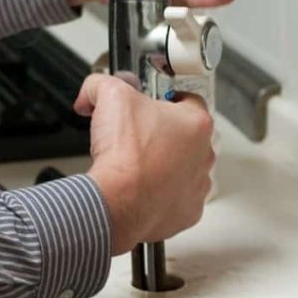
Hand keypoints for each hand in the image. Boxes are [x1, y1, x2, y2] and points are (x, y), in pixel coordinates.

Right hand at [74, 74, 213, 254]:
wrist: (117, 202)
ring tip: (136, 165)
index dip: (165, 99)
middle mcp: (204, 155)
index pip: (188, 100)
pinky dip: (160, 194)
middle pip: (185, 136)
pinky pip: (176, 198)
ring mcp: (197, 186)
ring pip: (183, 168)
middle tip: (135, 135)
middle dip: (162, 133)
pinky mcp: (187, 213)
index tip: (151, 104)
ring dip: (164, 165)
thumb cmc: (125, 155)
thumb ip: (102, 84)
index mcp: (196, 123)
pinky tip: (140, 188)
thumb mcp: (109, 96)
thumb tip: (93, 90)